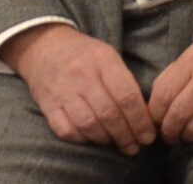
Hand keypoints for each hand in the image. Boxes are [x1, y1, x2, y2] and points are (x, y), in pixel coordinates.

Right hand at [2, 24, 155, 150]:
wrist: (44, 45)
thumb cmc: (84, 55)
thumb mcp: (108, 56)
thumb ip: (124, 82)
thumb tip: (144, 117)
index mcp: (103, 59)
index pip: (126, 95)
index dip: (140, 120)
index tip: (148, 136)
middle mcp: (82, 74)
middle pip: (109, 113)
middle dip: (126, 136)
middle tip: (134, 147)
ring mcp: (62, 89)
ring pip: (89, 124)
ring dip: (106, 140)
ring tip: (116, 144)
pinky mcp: (47, 104)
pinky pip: (67, 130)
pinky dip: (81, 139)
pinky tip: (91, 138)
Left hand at [148, 31, 192, 143]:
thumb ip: (177, 75)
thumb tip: (155, 106)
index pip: (161, 94)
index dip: (155, 114)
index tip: (157, 121)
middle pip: (174, 115)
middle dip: (168, 131)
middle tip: (170, 134)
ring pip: (192, 130)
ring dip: (187, 137)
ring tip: (189, 133)